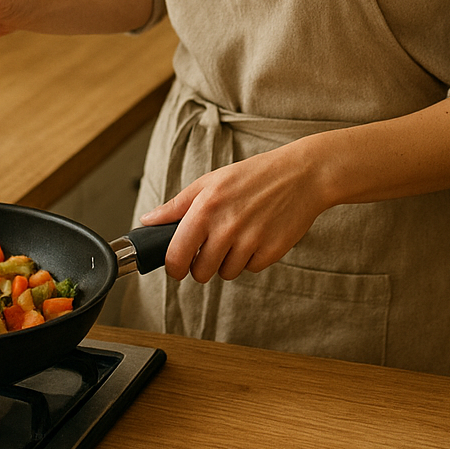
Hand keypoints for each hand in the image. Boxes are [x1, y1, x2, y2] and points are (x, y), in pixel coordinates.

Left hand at [140, 137, 327, 282]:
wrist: (301, 175)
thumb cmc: (253, 176)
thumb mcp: (210, 182)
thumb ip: (176, 205)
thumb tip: (148, 221)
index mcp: (205, 209)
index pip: (176, 256)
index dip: (174, 267)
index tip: (178, 266)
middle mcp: (226, 227)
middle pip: (201, 272)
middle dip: (203, 264)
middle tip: (213, 246)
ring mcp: (250, 241)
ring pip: (226, 273)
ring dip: (228, 261)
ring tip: (239, 235)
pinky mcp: (271, 252)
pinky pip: (250, 269)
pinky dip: (251, 258)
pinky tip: (258, 235)